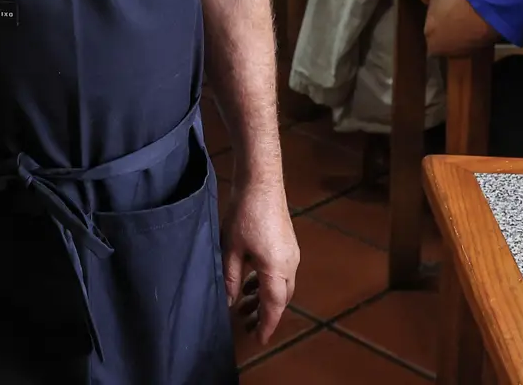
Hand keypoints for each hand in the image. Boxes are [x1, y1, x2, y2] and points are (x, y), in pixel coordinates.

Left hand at [222, 177, 298, 345]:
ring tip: (245, 306)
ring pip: (282, 286)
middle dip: (266, 314)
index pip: (274, 306)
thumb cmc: (244, 214)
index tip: (259, 340)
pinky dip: (268, 283)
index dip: (267, 325)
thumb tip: (230, 302)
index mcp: (276, 269)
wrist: (262, 182)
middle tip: (248, 326)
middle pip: (281, 298)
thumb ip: (232, 278)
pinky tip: (251, 282)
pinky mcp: (288, 244)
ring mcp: (292, 253)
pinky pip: (281, 273)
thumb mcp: (231, 249)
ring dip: (266, 298)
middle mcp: (290, 264)